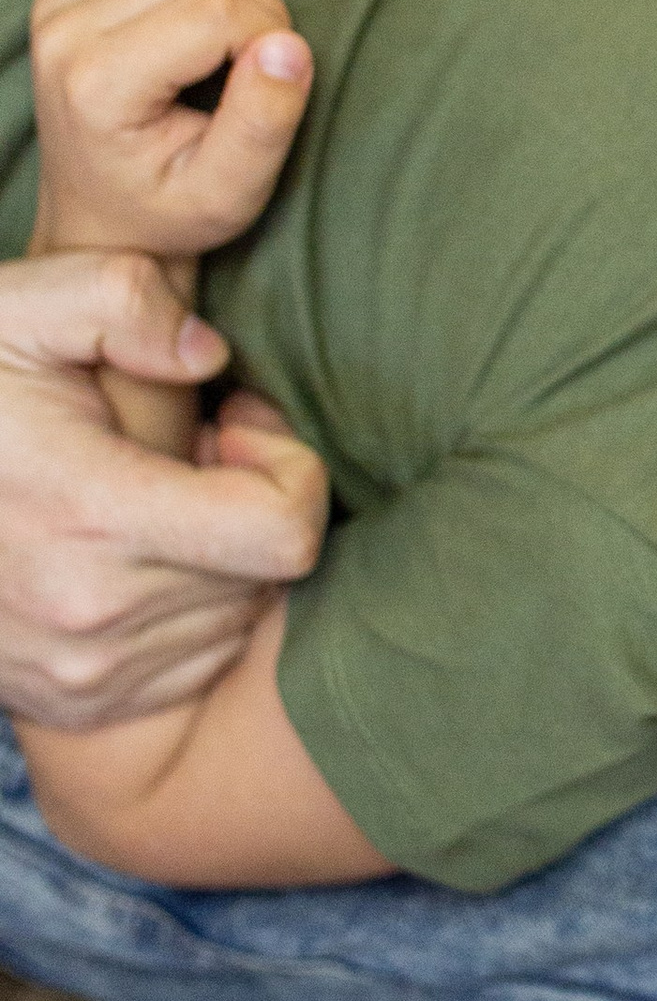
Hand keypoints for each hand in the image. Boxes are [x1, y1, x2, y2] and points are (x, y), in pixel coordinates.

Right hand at [0, 255, 326, 726]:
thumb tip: (208, 356)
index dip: (287, 467)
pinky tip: (132, 552)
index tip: (234, 421)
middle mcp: (91, 613)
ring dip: (221, 555)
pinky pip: (196, 663)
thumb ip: (120, 297)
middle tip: (190, 447)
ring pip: (236, 618)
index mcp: (90, 515)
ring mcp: (82, 672)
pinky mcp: (76, 703)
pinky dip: (189, 609)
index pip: (283, 533)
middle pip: (266, 571)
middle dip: (251, 498)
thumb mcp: (17, 308)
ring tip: (154, 495)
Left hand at [31, 0, 313, 259]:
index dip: (269, 35)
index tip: (274, 77)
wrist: (99, 216)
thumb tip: (289, 45)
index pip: (213, 13)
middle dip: (254, 2)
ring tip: (232, 29)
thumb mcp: (230, 194)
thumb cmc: (169, 208)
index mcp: (97, 84)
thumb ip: (264, 123)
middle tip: (259, 57)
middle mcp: (63, 30)